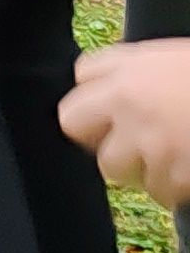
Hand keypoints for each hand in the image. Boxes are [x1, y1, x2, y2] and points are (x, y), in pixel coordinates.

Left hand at [65, 40, 189, 206]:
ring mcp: (151, 143)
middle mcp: (128, 103)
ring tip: (173, 155)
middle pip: (74, 124)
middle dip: (98, 132)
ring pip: (116, 168)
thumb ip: (139, 70)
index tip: (111, 108)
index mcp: (130, 68)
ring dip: (138, 167)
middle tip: (128, 139)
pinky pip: (160, 193)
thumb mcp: (175, 58)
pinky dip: (175, 189)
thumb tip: (113, 89)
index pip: (80, 77)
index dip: (96, 97)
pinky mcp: (177, 177)